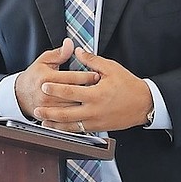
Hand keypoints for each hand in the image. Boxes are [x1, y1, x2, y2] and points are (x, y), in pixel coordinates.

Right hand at [15, 38, 99, 118]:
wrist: (20, 95)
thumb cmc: (34, 76)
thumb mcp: (44, 60)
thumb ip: (59, 53)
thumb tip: (70, 44)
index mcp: (46, 78)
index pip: (70, 77)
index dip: (86, 76)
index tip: (97, 75)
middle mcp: (47, 94)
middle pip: (73, 93)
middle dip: (89, 90)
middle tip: (101, 87)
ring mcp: (48, 107)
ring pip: (72, 108)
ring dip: (85, 103)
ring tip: (96, 99)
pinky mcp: (50, 117)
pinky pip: (67, 118)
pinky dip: (78, 114)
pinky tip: (85, 110)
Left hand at [33, 47, 153, 132]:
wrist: (144, 104)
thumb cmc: (128, 85)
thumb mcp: (111, 68)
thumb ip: (92, 60)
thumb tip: (77, 51)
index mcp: (96, 94)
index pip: (71, 92)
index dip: (56, 89)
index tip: (44, 86)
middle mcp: (94, 110)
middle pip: (67, 113)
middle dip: (50, 112)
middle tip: (36, 109)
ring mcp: (96, 121)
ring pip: (72, 126)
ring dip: (55, 125)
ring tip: (43, 122)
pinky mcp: (99, 127)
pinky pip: (80, 130)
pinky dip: (67, 130)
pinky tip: (59, 128)